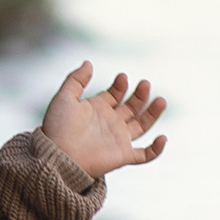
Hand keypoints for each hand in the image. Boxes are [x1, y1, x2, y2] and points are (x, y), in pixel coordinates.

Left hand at [41, 62, 167, 176]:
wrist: (57, 155)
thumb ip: (76, 79)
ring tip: (161, 100)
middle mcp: (110, 123)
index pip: (115, 94)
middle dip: (140, 95)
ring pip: (142, 125)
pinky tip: (162, 137)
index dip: (120, 85)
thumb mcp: (64, 98)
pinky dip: (156, 149)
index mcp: (97, 109)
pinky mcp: (123, 155)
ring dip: (153, 113)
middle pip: (132, 107)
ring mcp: (118, 139)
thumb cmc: (57, 128)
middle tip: (145, 83)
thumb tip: (88, 63)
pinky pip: (145, 155)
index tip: (122, 77)